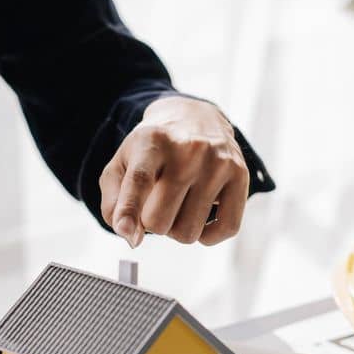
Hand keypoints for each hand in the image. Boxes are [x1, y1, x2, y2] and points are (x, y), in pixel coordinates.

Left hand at [101, 95, 250, 246]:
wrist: (195, 118)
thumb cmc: (153, 150)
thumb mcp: (122, 164)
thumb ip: (113, 202)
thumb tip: (129, 235)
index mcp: (153, 141)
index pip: (140, 180)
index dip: (130, 210)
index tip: (126, 232)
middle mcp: (189, 149)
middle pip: (159, 220)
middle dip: (152, 223)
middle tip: (157, 204)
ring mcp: (218, 163)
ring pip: (188, 232)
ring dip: (177, 229)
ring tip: (178, 205)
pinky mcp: (240, 176)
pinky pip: (225, 229)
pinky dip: (207, 235)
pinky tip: (199, 217)